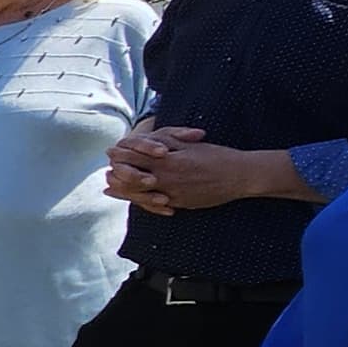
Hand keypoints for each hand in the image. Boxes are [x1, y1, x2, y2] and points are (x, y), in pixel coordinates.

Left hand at [106, 126, 270, 213]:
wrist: (239, 176)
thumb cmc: (216, 156)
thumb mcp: (190, 144)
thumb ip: (167, 142)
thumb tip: (146, 141)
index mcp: (168, 159)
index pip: (135, 156)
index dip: (121, 153)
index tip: (112, 150)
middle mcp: (166, 177)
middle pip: (131, 176)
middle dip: (116, 171)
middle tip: (108, 168)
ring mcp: (172, 193)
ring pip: (138, 194)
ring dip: (122, 190)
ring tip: (110, 186)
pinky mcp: (179, 203)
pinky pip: (155, 205)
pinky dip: (140, 202)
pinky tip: (132, 200)